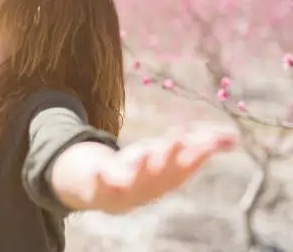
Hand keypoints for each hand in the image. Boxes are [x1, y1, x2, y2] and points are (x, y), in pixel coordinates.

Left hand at [94, 128, 237, 213]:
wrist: (107, 195)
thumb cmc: (146, 170)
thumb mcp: (171, 154)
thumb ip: (202, 145)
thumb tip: (234, 138)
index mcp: (169, 176)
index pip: (187, 165)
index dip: (197, 153)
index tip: (207, 137)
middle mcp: (151, 185)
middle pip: (163, 172)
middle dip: (170, 156)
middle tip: (177, 138)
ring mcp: (126, 187)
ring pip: (135, 180)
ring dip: (140, 167)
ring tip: (142, 153)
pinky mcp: (101, 187)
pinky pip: (100, 186)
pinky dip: (100, 180)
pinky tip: (98, 171)